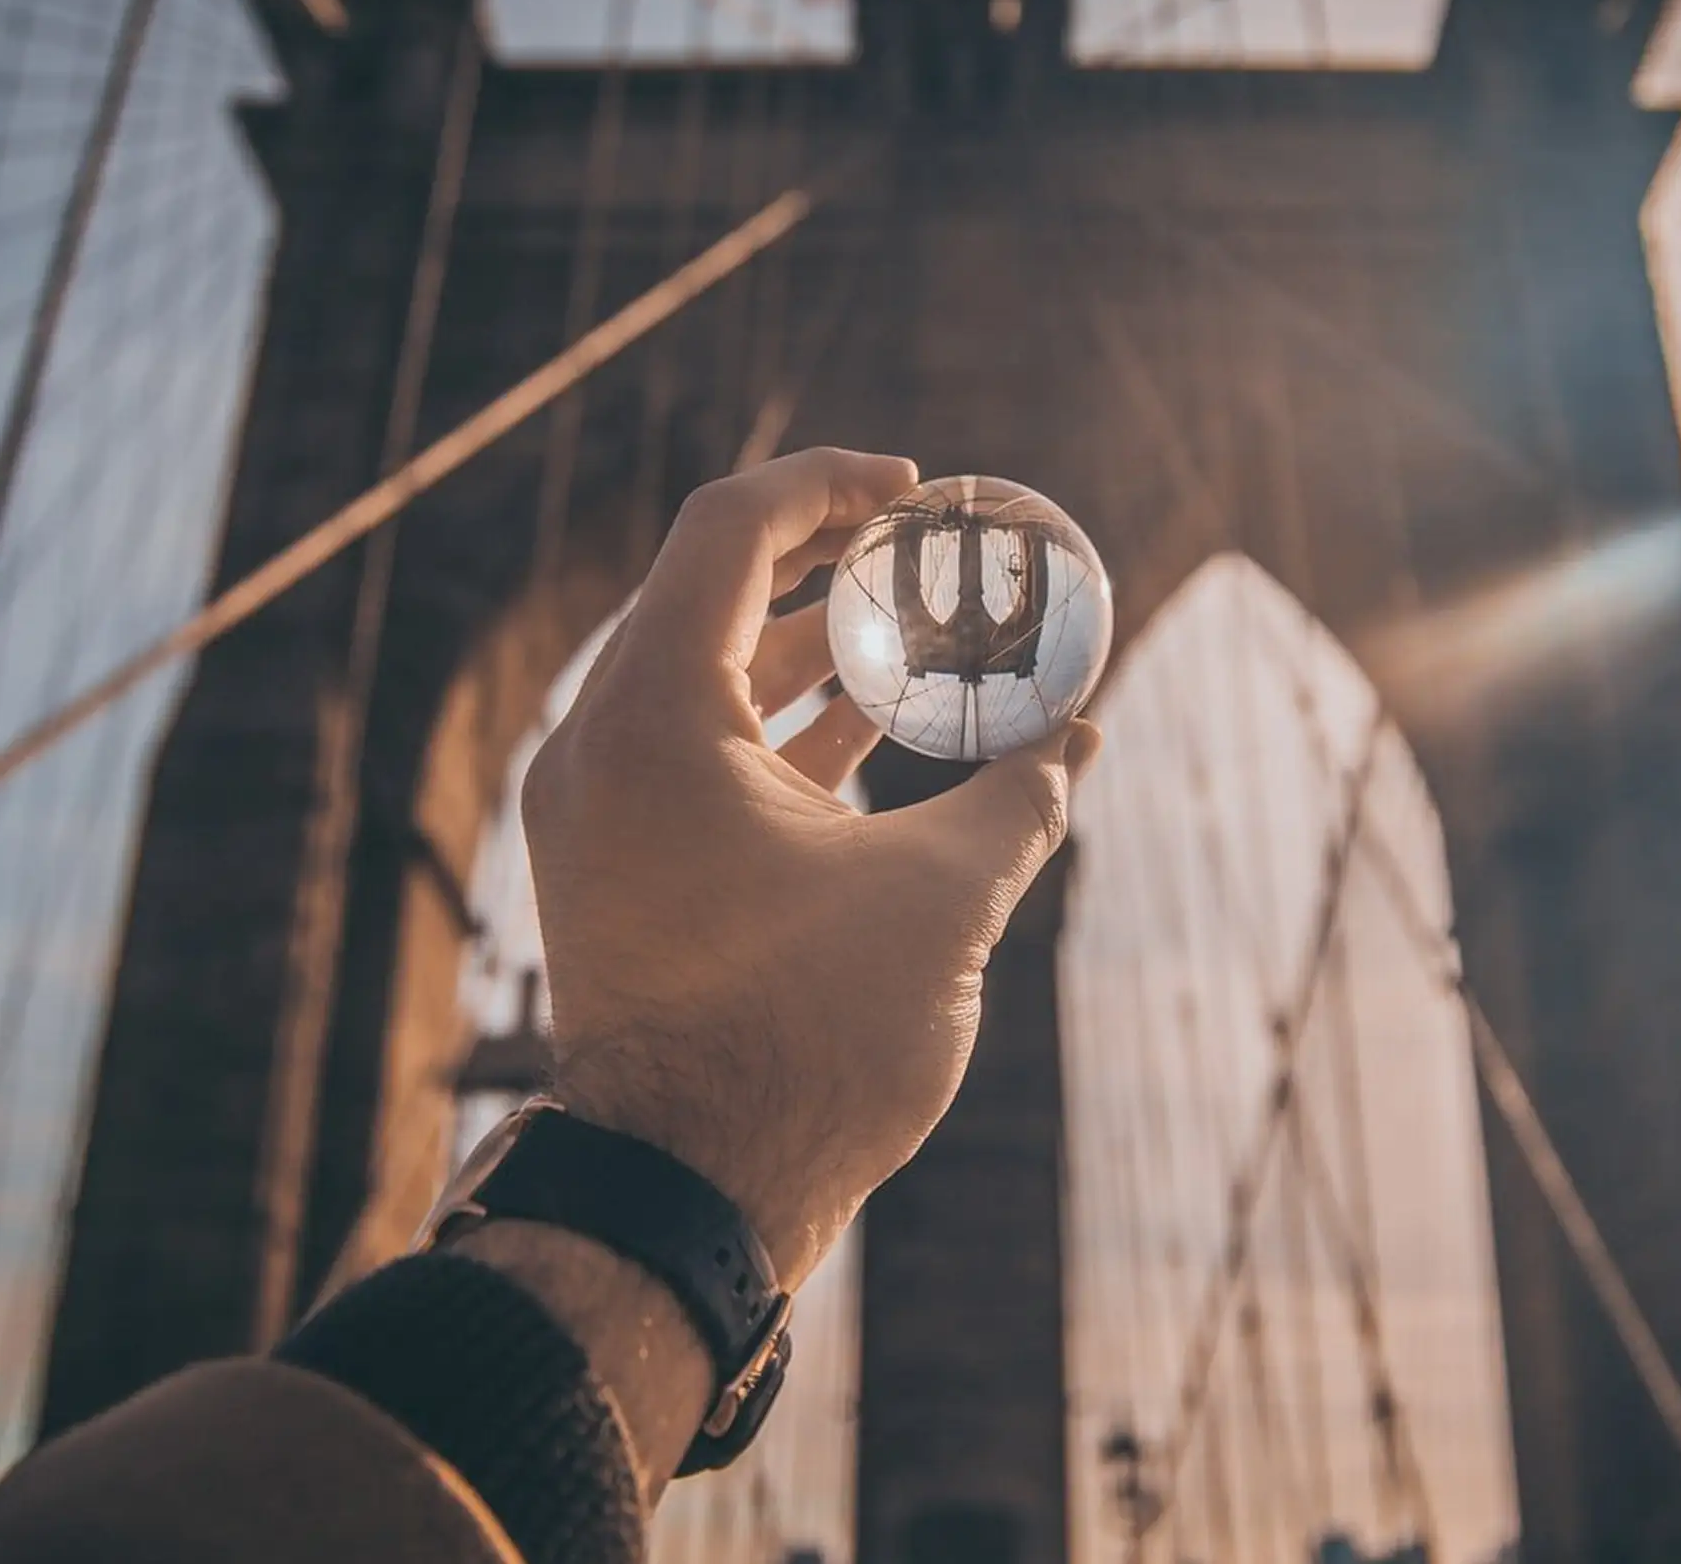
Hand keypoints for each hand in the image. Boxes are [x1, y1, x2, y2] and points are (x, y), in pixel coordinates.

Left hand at [519, 448, 1099, 1283]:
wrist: (687, 1196)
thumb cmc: (805, 1041)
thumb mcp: (940, 900)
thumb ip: (1016, 798)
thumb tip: (1081, 738)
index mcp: (655, 715)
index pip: (730, 530)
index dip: (829, 485)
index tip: (917, 488)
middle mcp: (601, 748)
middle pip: (709, 593)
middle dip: (826, 562)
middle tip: (923, 548)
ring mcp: (599, 814)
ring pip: (702, 680)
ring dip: (808, 649)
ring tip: (915, 636)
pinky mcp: (618, 872)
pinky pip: (693, 756)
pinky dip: (779, 729)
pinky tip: (875, 739)